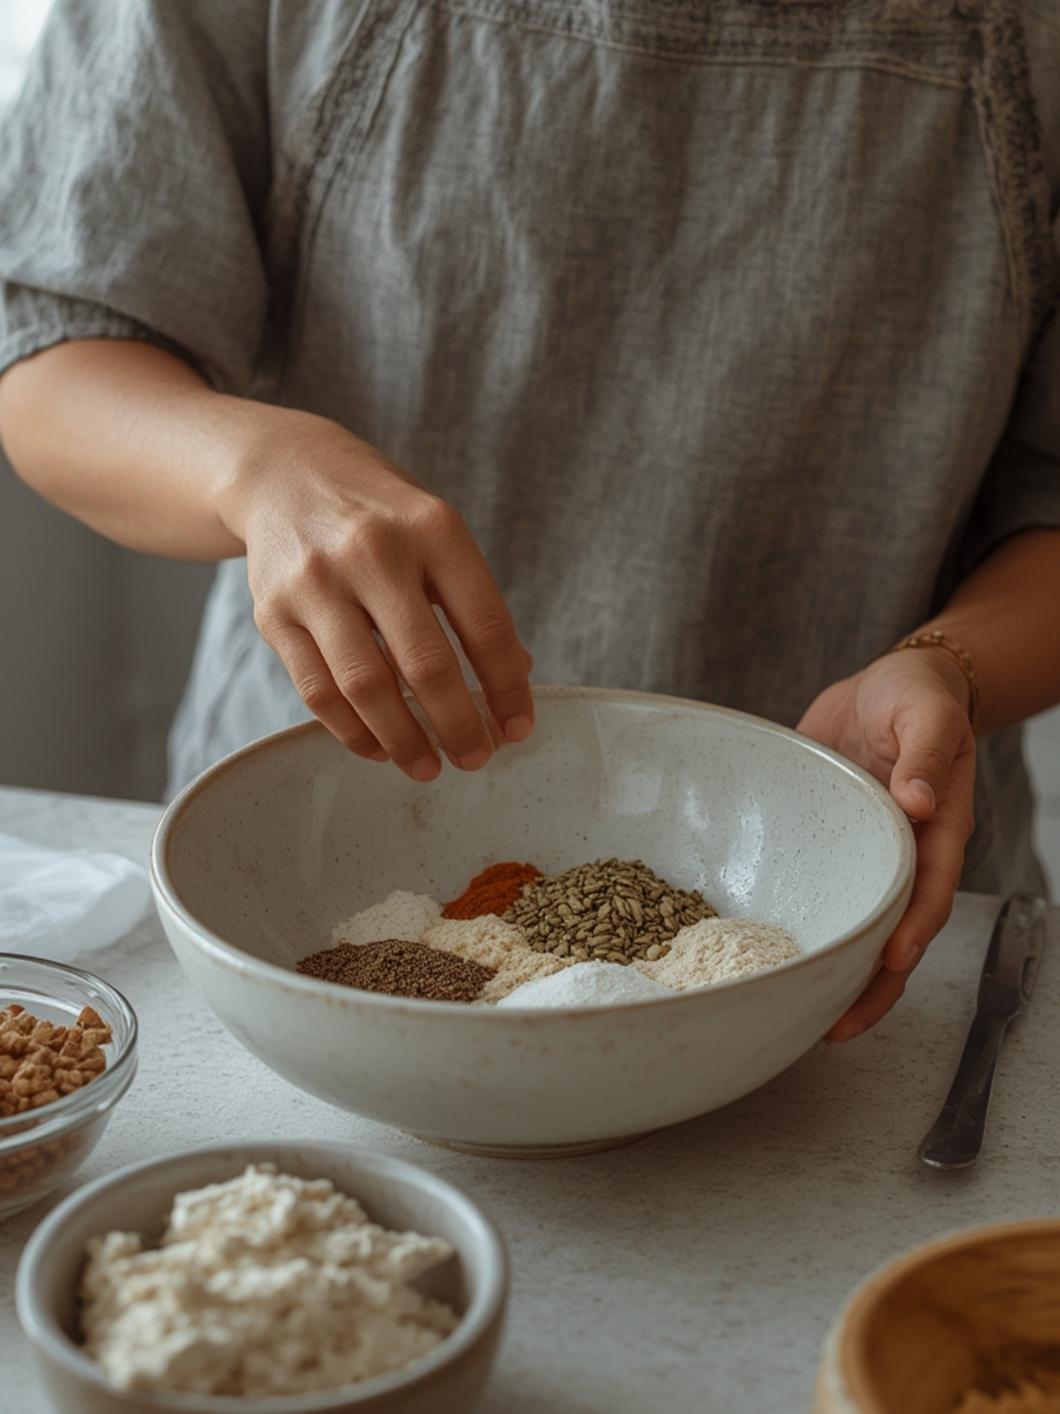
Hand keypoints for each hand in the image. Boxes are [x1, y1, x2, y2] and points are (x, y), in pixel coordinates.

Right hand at [218, 410, 532, 780]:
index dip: (507, 688)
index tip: (519, 728)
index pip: (485, 625)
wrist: (282, 472)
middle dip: (458, 726)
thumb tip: (514, 678)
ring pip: (366, 688)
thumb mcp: (437, 532)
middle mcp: (372, 552)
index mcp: (432, 528)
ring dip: (404, 741)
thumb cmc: (378, 513)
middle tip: (475, 758)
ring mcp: (316, 583)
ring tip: (428, 765)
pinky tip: (379, 747)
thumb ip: (473, 600)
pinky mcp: (272, 614)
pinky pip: (318, 692)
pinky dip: (353, 732)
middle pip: (426, 665)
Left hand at [797, 647, 975, 1040]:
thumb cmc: (919, 697)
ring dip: (833, 972)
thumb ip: (924, 754)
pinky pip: (815, 889)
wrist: (890, 683)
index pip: (927, 894)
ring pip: (852, 925)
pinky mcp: (825, 843)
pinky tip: (765, 951)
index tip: (893, 961)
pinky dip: (800, 922)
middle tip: (834, 1027)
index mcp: (936, 832)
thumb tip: (918, 800)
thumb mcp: (928, 715)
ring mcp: (860, 854)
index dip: (912, 932)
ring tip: (797, 1014)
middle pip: (892, 935)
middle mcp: (900, 855)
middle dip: (869, 986)